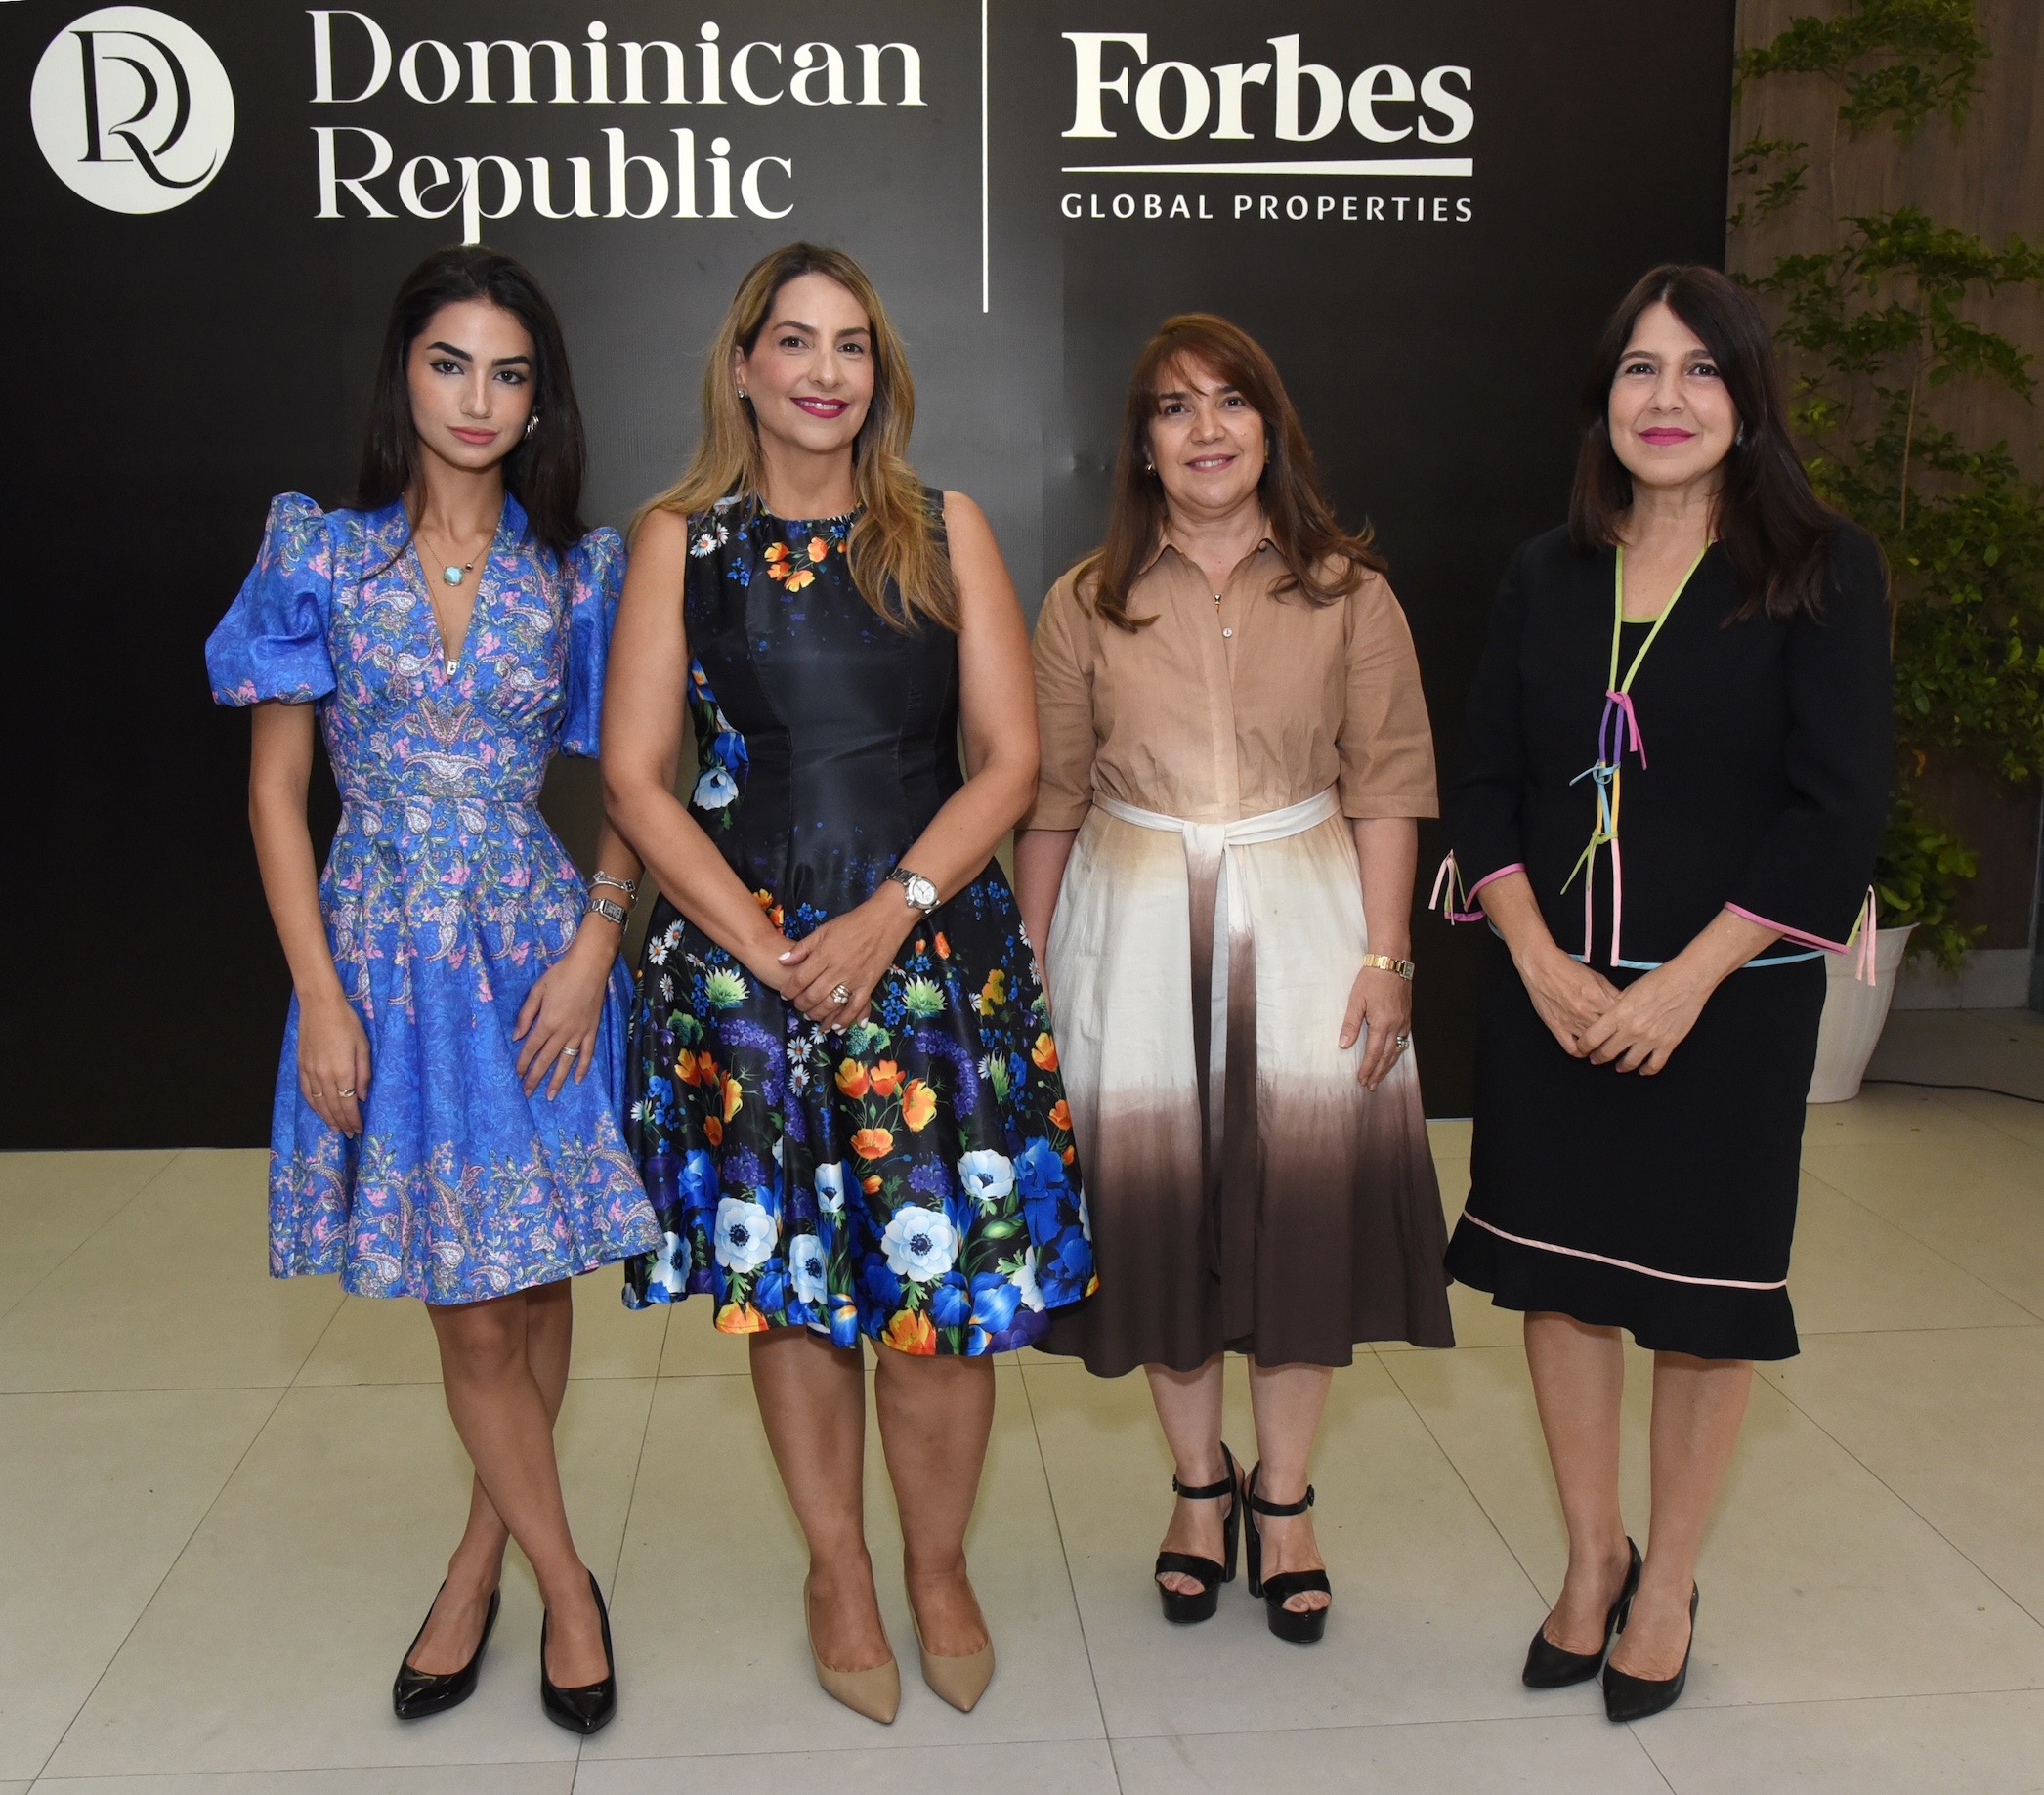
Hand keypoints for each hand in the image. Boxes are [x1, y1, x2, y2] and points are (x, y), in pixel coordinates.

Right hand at [298, 986, 370, 1136]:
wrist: (320, 1007)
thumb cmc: (347, 1023)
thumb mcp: (363, 1046)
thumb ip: (364, 1073)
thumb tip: (363, 1097)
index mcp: (342, 1071)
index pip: (347, 1103)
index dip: (353, 1119)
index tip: (359, 1129)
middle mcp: (324, 1076)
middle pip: (333, 1107)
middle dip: (342, 1122)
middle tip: (349, 1134)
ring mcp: (310, 1072)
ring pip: (318, 1103)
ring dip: (327, 1118)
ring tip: (336, 1129)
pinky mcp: (301, 1066)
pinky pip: (306, 1092)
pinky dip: (313, 1105)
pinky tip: (319, 1111)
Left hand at [513, 924, 614, 1098]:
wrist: (590, 966)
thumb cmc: (561, 974)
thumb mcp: (537, 990)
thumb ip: (526, 1014)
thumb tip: (517, 1036)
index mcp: (547, 1021)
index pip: (531, 1048)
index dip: (522, 1063)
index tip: (515, 1076)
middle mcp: (563, 1031)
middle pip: (546, 1059)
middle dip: (535, 1077)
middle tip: (527, 1094)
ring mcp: (580, 1032)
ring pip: (566, 1061)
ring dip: (557, 1079)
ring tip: (550, 1095)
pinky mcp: (592, 1029)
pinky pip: (587, 1052)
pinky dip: (582, 1066)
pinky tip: (577, 1079)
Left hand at [777, 890, 917, 1027]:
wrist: (884, 920)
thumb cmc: (852, 923)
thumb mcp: (823, 930)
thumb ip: (802, 948)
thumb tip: (782, 961)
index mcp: (824, 954)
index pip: (800, 979)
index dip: (789, 990)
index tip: (785, 994)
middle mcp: (837, 970)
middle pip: (813, 995)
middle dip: (801, 1005)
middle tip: (798, 1006)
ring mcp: (854, 979)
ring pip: (831, 1004)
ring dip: (818, 1014)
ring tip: (811, 1016)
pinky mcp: (868, 985)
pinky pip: (855, 1007)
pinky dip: (845, 1019)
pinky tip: (836, 1027)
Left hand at [1338, 965, 1412, 1089]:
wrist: (1391, 963)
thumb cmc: (1371, 979)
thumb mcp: (1356, 1000)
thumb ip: (1350, 1024)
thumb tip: (1343, 1045)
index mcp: (1382, 1023)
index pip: (1374, 1052)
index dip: (1368, 1068)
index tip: (1362, 1080)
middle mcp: (1396, 1026)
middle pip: (1387, 1056)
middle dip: (1378, 1072)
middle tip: (1371, 1086)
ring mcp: (1404, 1022)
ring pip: (1397, 1050)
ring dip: (1387, 1065)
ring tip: (1380, 1077)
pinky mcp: (1407, 1016)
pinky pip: (1403, 1040)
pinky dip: (1396, 1052)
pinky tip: (1391, 1056)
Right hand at [1516, 943, 1622, 1057]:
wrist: (1542, 967)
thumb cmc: (1570, 970)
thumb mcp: (1598, 978)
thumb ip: (1613, 994)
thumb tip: (1625, 1007)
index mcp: (1600, 999)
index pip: (1621, 1020)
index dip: (1627, 1025)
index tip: (1628, 1028)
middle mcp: (1587, 1013)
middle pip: (1609, 1035)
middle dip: (1616, 1038)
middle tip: (1618, 1039)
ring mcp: (1571, 1022)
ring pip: (1593, 1045)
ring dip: (1600, 1047)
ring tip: (1604, 1045)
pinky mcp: (1556, 1028)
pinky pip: (1572, 1049)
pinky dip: (1581, 1052)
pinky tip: (1585, 1048)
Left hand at [1577, 962, 1709, 1074]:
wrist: (1687, 981)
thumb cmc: (1658, 981)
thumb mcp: (1628, 991)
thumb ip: (1615, 1008)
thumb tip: (1604, 1019)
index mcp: (1619, 1014)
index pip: (1592, 1038)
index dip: (1583, 1046)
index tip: (1582, 1049)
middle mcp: (1632, 1029)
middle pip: (1607, 1053)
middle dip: (1598, 1058)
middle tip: (1596, 1059)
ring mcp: (1651, 1039)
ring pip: (1629, 1063)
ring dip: (1621, 1067)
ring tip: (1619, 1067)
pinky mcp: (1668, 1044)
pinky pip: (1654, 1065)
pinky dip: (1646, 1070)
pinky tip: (1642, 1070)